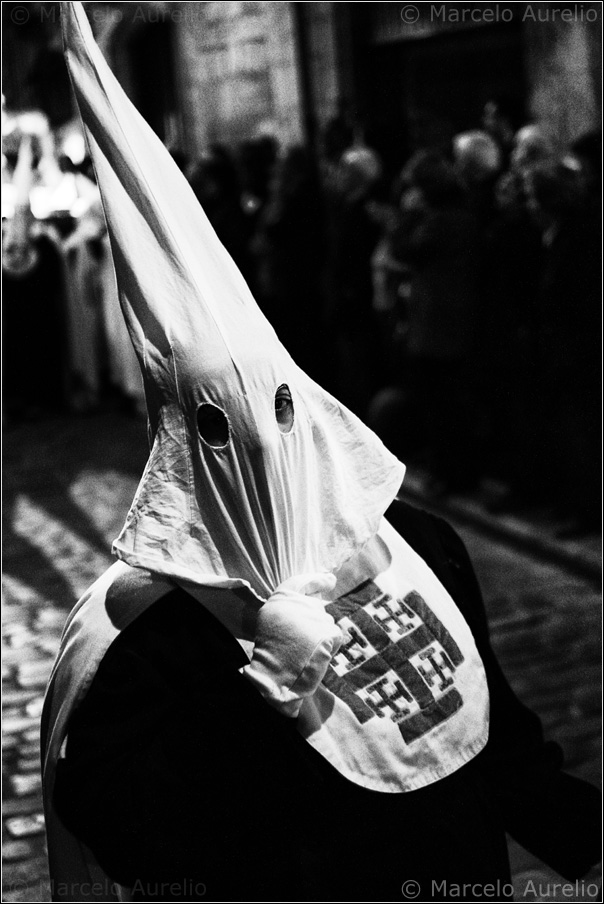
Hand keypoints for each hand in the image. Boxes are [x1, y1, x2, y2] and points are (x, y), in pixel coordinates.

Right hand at [242, 573, 343, 716]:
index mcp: (282, 597)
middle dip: (313, 623)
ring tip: (303, 651)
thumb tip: (318, 598)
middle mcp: (301, 603)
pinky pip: (335, 636)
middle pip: (316, 608)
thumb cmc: (272, 651)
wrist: (277, 675)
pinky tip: (316, 655)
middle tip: (301, 641)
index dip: (317, 579)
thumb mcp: (271, 620)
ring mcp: (317, 616)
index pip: (303, 581)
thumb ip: (291, 606)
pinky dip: (328, 647)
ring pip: (325, 623)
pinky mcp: (330, 632)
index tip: (330, 579)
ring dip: (319, 636)